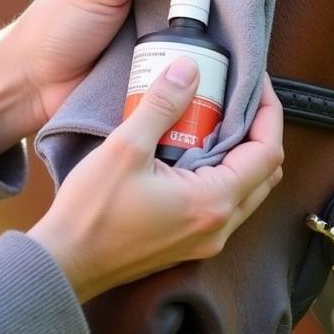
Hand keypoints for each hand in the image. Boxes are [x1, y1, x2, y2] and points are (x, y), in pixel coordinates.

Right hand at [28, 61, 283, 302]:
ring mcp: (206, 239)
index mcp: (213, 202)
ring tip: (215, 120)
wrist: (63, 264)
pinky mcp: (189, 244)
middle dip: (258, 131)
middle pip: (264, 172)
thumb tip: (188, 69)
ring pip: (247, 190)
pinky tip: (193, 150)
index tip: (258, 84)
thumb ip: (161, 105)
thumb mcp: (125, 149)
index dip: (270, 112)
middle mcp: (219, 226)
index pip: (268, 152)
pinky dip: (221, 174)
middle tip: (238, 98)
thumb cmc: (90, 214)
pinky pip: (223, 204)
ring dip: (240, 154)